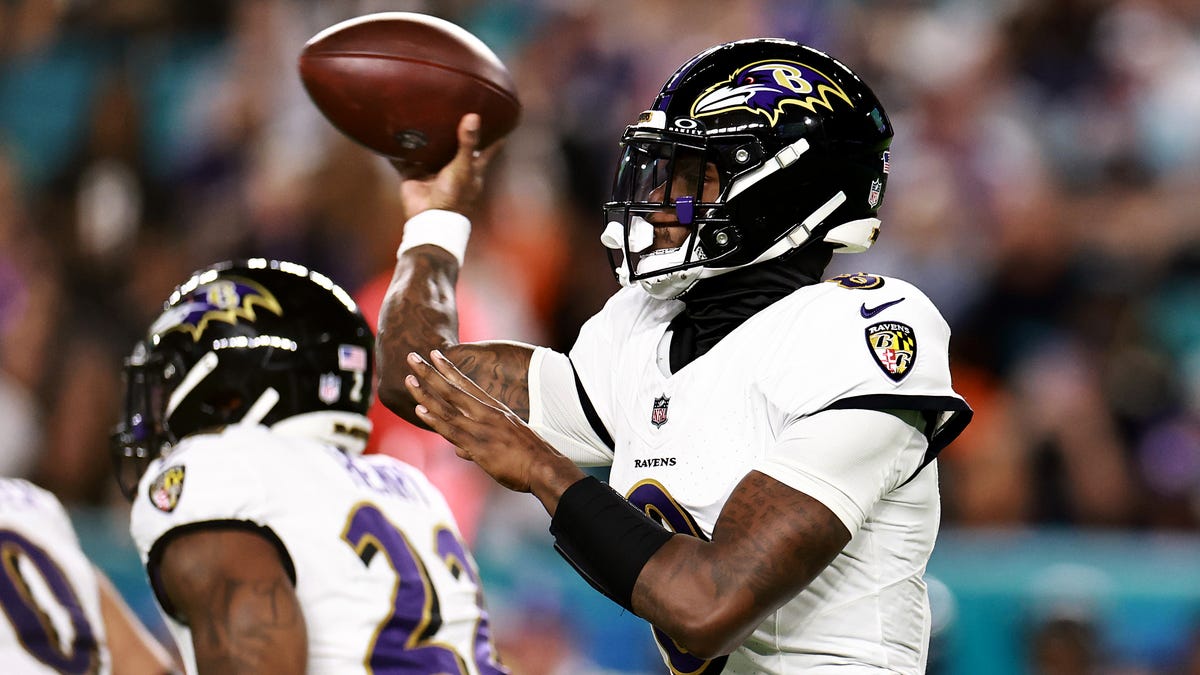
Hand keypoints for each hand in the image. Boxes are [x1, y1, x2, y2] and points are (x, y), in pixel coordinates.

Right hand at [398, 114, 503, 218]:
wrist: (429, 218)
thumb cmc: (454, 196)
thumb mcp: (464, 167)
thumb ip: (468, 143)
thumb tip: (474, 116)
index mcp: (471, 169)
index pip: (486, 150)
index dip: (493, 137)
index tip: (500, 120)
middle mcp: (453, 169)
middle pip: (455, 147)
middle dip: (454, 131)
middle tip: (454, 109)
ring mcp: (432, 172)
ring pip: (429, 151)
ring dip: (426, 138)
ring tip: (423, 114)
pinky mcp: (413, 175)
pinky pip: (404, 160)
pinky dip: (398, 150)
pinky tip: (393, 134)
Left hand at [404, 350, 583, 501]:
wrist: (545, 467)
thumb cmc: (529, 458)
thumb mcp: (506, 443)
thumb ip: (477, 445)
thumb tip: (459, 451)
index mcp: (495, 410)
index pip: (467, 384)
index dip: (449, 369)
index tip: (435, 354)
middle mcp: (487, 414)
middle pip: (453, 389)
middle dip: (430, 372)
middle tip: (412, 356)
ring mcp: (482, 428)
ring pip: (448, 407)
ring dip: (426, 393)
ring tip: (408, 379)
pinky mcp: (479, 445)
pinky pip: (452, 430)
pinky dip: (435, 419)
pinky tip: (420, 410)